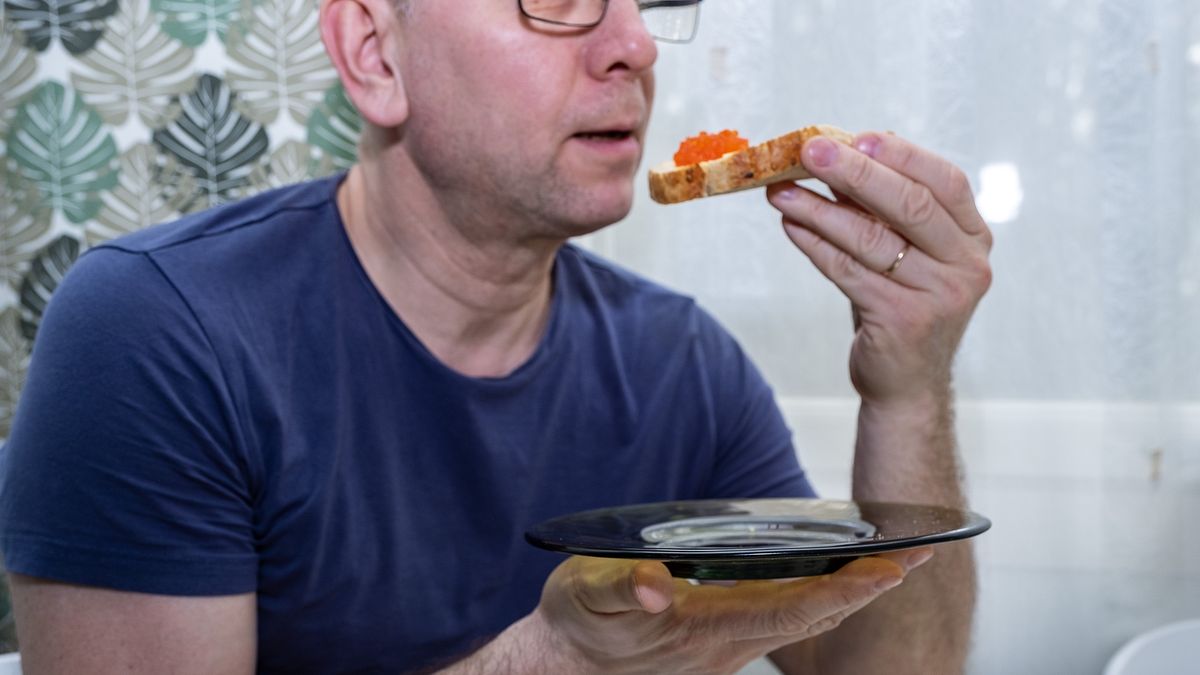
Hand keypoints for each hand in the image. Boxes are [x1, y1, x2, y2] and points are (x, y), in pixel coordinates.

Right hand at [533, 549, 931, 673]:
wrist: (566, 666)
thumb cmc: (579, 626)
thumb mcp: (587, 596)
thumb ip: (621, 587)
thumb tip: (657, 583)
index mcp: (704, 628)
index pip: (789, 610)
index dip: (840, 590)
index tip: (885, 570)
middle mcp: (728, 643)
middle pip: (814, 617)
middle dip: (867, 588)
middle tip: (917, 556)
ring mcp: (729, 645)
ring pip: (806, 621)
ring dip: (852, 593)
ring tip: (892, 563)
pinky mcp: (723, 640)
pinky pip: (786, 621)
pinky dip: (821, 599)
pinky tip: (833, 578)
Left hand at [766, 134, 992, 406]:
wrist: (905, 382)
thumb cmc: (899, 304)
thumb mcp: (902, 252)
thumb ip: (882, 209)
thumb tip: (838, 152)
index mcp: (973, 237)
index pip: (945, 181)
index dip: (902, 156)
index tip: (857, 137)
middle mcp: (967, 265)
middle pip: (910, 204)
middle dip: (854, 173)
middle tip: (809, 151)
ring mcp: (940, 295)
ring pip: (872, 239)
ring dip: (819, 209)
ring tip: (781, 191)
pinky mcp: (904, 320)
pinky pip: (849, 272)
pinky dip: (815, 245)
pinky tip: (791, 225)